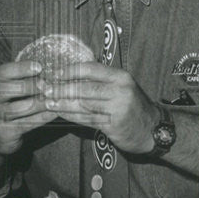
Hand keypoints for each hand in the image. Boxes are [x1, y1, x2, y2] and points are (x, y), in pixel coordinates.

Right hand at [0, 60, 59, 155]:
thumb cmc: (8, 105)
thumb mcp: (10, 90)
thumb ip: (23, 80)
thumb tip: (50, 70)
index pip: (3, 72)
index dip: (21, 68)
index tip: (39, 67)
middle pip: (6, 89)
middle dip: (28, 86)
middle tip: (46, 85)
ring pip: (16, 108)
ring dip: (37, 103)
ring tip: (53, 100)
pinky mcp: (4, 131)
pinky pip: (25, 124)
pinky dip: (41, 118)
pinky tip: (53, 113)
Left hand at [43, 62, 159, 153]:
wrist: (154, 129)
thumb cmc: (132, 105)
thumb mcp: (121, 86)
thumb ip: (100, 80)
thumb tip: (70, 74)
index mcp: (120, 76)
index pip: (90, 68)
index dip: (70, 70)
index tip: (54, 72)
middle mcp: (120, 90)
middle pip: (84, 88)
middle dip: (61, 88)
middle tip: (44, 88)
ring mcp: (118, 109)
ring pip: (83, 104)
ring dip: (62, 103)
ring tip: (47, 101)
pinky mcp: (114, 125)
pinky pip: (87, 119)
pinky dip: (71, 116)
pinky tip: (60, 113)